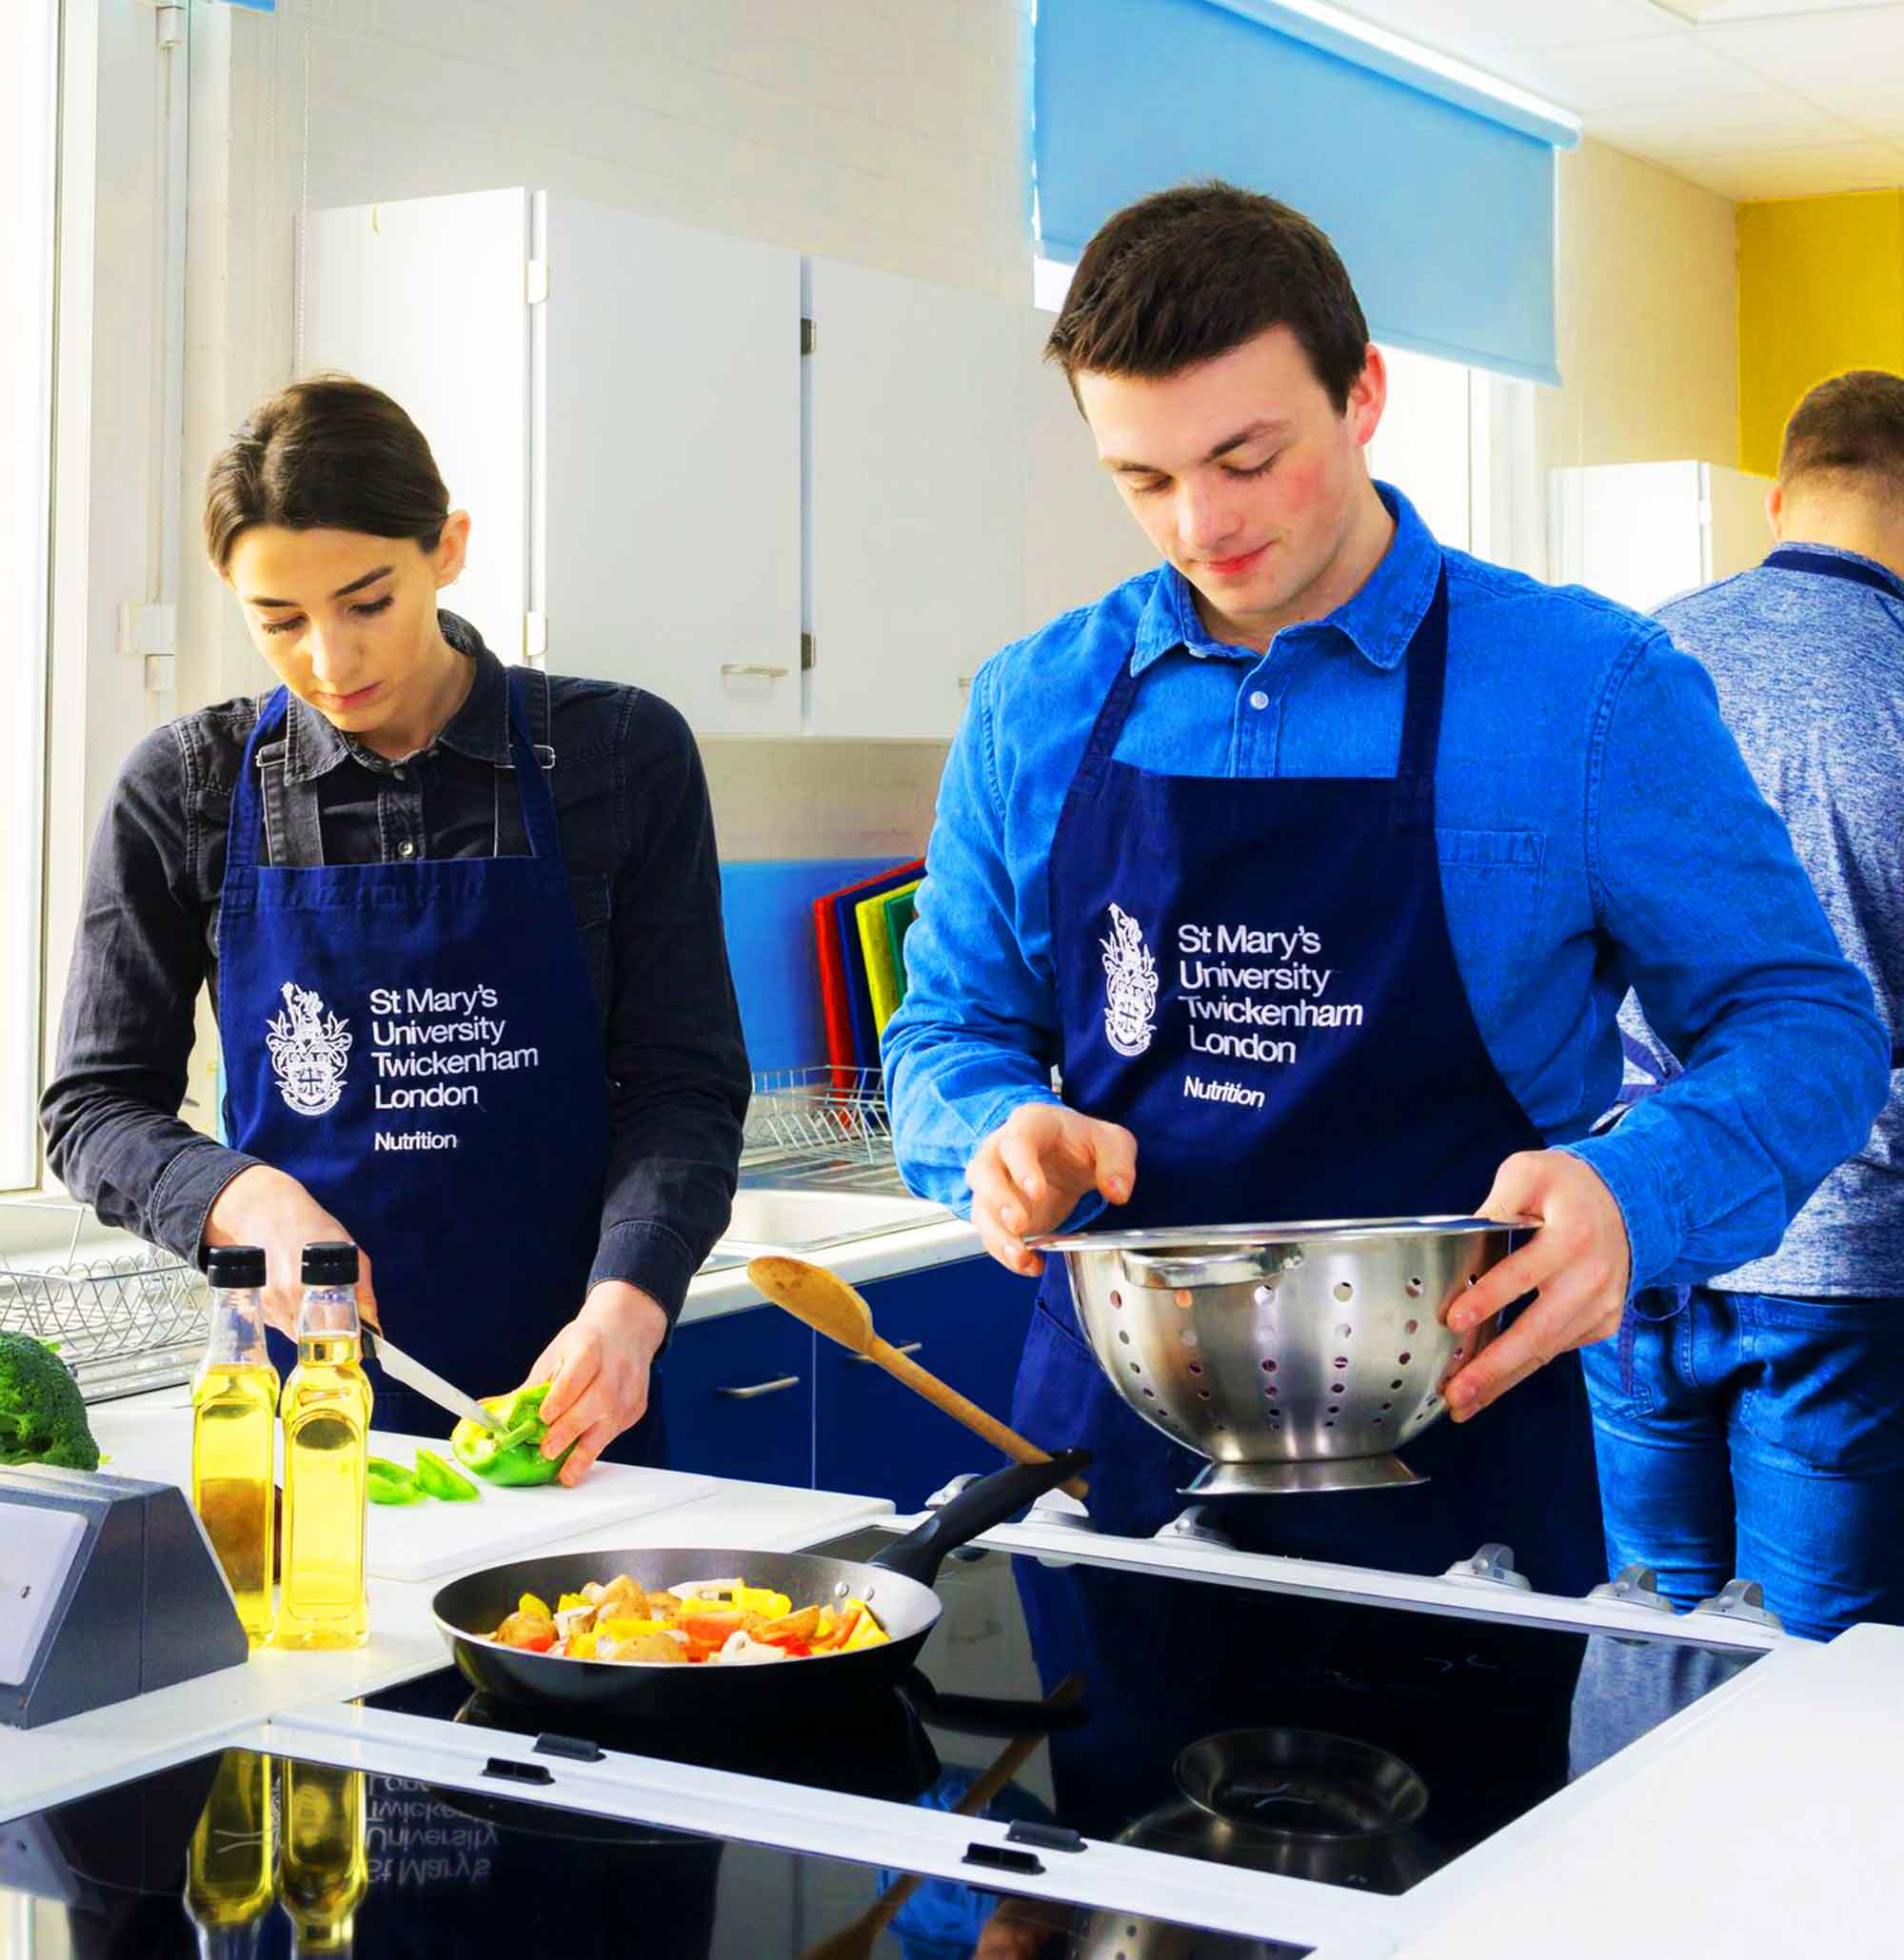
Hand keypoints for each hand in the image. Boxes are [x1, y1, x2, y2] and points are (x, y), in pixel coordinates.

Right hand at [202, 1163, 378, 1338]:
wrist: (267, 1213)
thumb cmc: (311, 1228)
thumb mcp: (350, 1253)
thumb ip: (363, 1293)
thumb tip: (373, 1327)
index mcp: (318, 1284)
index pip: (334, 1334)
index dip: (347, 1344)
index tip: (357, 1348)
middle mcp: (290, 1296)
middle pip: (313, 1340)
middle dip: (327, 1338)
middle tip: (336, 1322)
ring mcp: (270, 1301)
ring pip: (294, 1334)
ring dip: (307, 1327)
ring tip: (313, 1300)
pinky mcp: (257, 1303)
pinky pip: (278, 1323)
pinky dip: (289, 1317)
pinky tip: (294, 1295)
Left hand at [528, 1281, 668, 1485]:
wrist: (626, 1331)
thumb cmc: (584, 1343)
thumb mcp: (556, 1354)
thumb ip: (531, 1387)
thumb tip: (490, 1411)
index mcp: (590, 1347)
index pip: (578, 1373)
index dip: (562, 1397)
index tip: (544, 1417)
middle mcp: (615, 1368)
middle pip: (598, 1401)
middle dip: (571, 1428)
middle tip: (548, 1450)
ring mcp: (630, 1389)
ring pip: (611, 1423)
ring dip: (586, 1452)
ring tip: (567, 1474)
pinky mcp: (636, 1407)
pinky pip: (615, 1431)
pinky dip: (596, 1447)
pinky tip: (579, 1459)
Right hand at [966, 1102, 1136, 1276]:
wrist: (1068, 1156)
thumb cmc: (1083, 1143)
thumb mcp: (1112, 1143)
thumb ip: (1118, 1163)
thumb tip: (1117, 1191)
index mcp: (1031, 1124)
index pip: (1016, 1141)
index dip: (1021, 1167)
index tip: (1037, 1193)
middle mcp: (1001, 1149)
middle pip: (983, 1170)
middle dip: (998, 1201)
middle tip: (1019, 1225)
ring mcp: (994, 1181)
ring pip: (980, 1205)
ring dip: (997, 1233)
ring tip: (1021, 1256)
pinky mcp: (996, 1211)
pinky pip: (989, 1232)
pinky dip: (1004, 1252)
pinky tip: (1030, 1264)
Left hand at [1441, 1149, 1629, 1421]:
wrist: (1629, 1202)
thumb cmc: (1568, 1187)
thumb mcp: (1529, 1172)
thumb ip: (1496, 1203)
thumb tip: (1460, 1240)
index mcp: (1571, 1237)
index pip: (1522, 1273)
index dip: (1488, 1298)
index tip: (1454, 1321)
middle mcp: (1591, 1278)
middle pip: (1538, 1331)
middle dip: (1493, 1367)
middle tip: (1456, 1392)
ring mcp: (1601, 1305)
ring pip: (1546, 1351)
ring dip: (1503, 1380)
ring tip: (1463, 1404)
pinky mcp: (1603, 1322)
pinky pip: (1557, 1349)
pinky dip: (1524, 1367)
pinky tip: (1492, 1382)